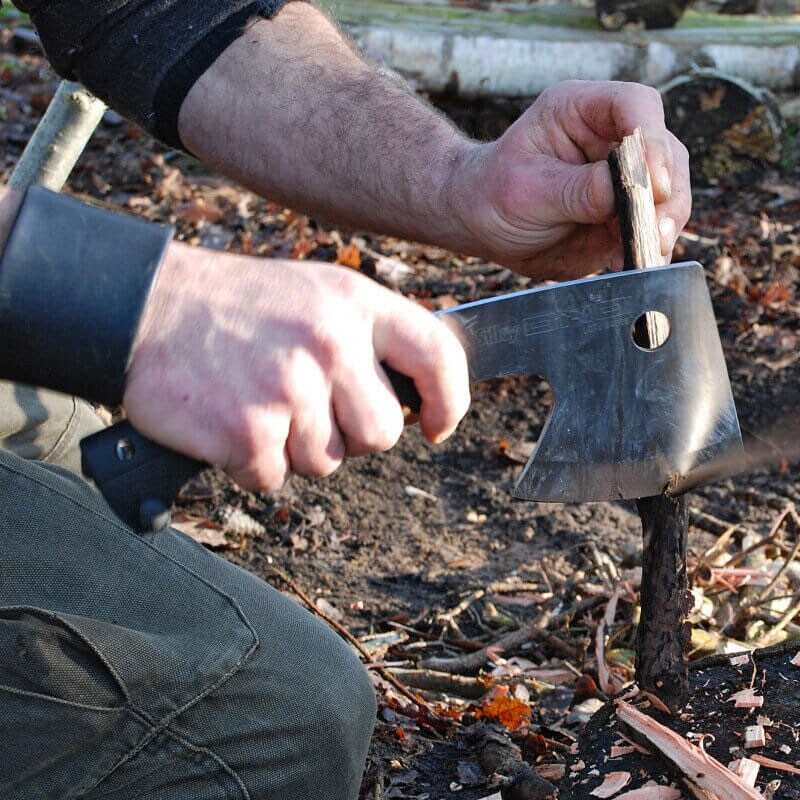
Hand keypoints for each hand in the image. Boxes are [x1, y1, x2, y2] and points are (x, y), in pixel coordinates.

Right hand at [123, 244, 469, 491]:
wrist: (148, 307)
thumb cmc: (238, 307)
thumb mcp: (317, 295)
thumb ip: (369, 337)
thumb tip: (415, 398)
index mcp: (356, 303)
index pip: (439, 356)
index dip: (449, 401)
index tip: (436, 426)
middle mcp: (330, 343)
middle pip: (382, 434)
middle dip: (348, 435)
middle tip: (304, 405)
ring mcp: (290, 388)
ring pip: (328, 463)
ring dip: (294, 449)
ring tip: (258, 402)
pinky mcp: (249, 430)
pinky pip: (274, 479)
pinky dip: (252, 465)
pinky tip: (230, 423)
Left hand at [454, 80, 690, 278]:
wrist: (481, 226)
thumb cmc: (492, 193)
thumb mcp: (528, 190)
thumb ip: (579, 190)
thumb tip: (630, 189)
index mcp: (581, 111)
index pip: (635, 106)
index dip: (651, 141)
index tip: (650, 183)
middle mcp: (610, 137)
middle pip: (665, 152)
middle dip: (665, 193)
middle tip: (656, 229)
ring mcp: (622, 176)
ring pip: (668, 192)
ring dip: (665, 223)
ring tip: (649, 250)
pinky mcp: (623, 212)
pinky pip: (651, 227)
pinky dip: (650, 246)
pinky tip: (635, 263)